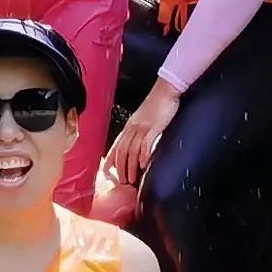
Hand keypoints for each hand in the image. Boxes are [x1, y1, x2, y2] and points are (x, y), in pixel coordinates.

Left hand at [99, 83, 178, 217]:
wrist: (166, 89)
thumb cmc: (157, 103)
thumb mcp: (144, 117)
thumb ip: (140, 129)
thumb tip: (138, 142)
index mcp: (130, 125)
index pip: (116, 144)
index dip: (110, 158)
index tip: (105, 171)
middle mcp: (133, 127)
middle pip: (122, 150)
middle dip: (120, 168)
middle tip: (121, 181)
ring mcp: (143, 127)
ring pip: (132, 150)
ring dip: (130, 166)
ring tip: (131, 179)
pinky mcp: (154, 127)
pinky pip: (146, 144)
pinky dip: (143, 155)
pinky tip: (143, 165)